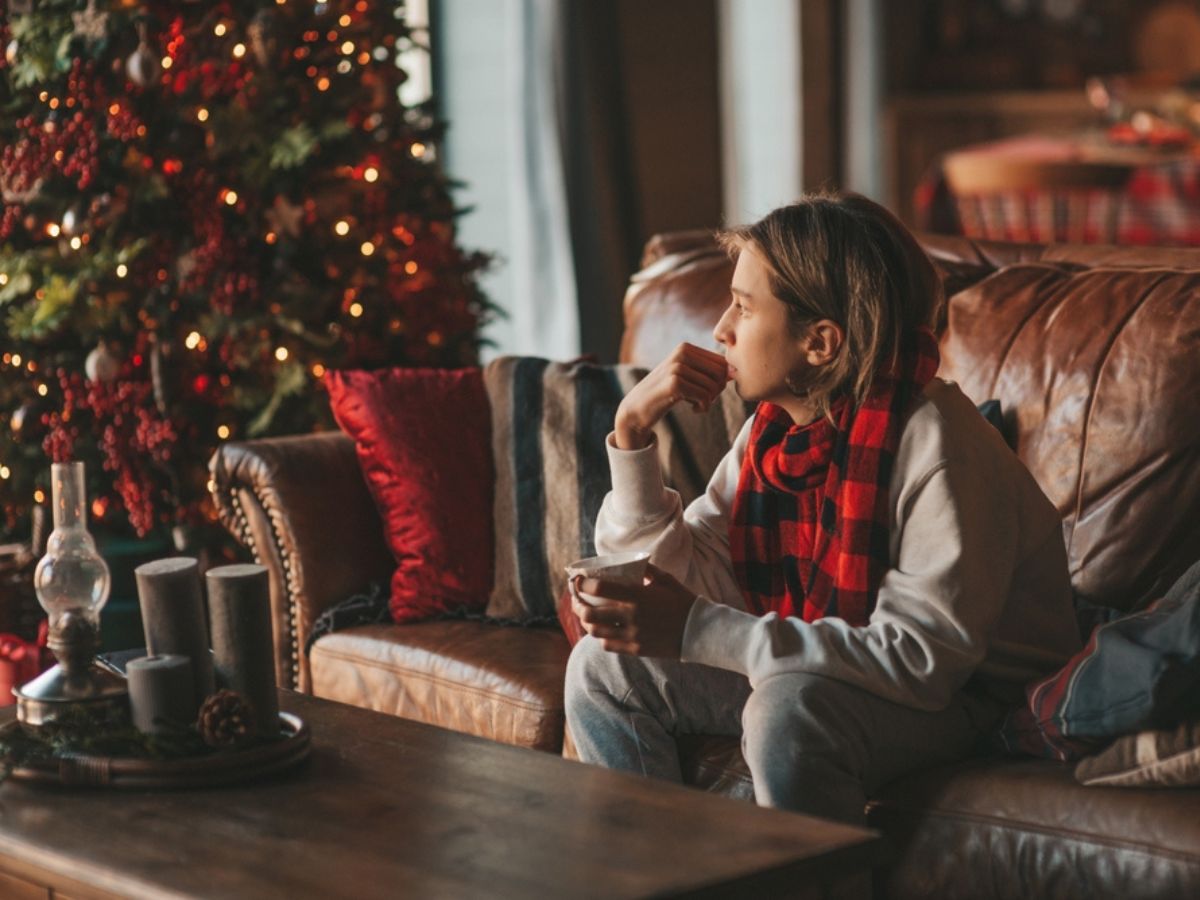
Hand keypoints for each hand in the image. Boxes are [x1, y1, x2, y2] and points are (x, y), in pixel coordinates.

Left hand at [570, 563, 697, 657]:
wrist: (700, 631)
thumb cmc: (683, 602)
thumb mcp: (666, 580)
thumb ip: (647, 570)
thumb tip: (633, 562)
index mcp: (637, 595)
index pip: (600, 588)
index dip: (583, 584)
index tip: (578, 580)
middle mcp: (631, 616)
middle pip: (590, 613)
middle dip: (578, 605)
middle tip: (577, 600)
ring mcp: (632, 635)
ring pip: (596, 631)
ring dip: (587, 623)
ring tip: (587, 616)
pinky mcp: (636, 649)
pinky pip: (608, 645)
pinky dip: (602, 637)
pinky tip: (603, 631)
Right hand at [614, 343, 728, 448]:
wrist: (636, 409)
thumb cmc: (665, 393)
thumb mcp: (686, 376)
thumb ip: (707, 370)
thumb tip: (735, 371)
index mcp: (686, 347)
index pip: (722, 362)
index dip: (720, 380)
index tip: (708, 391)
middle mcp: (681, 352)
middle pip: (721, 372)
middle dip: (717, 390)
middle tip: (705, 400)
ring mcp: (677, 367)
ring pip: (714, 386)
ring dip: (710, 401)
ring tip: (698, 405)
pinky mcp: (674, 384)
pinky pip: (705, 396)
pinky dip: (704, 407)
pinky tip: (694, 410)